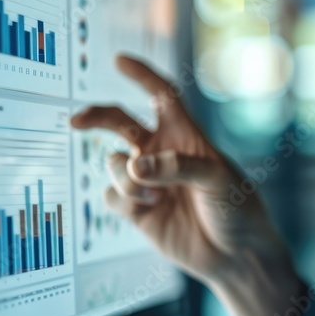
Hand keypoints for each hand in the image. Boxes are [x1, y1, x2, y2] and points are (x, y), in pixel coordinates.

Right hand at [71, 55, 300, 315]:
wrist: (235, 255)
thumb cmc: (238, 209)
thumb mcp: (218, 179)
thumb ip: (176, 167)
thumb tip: (133, 165)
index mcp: (186, 136)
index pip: (162, 96)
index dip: (142, 76)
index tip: (119, 60)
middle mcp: (162, 154)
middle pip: (120, 122)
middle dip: (97, 117)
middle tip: (77, 121)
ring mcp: (148, 182)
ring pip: (113, 163)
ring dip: (125, 177)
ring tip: (152, 196)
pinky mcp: (138, 210)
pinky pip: (111, 195)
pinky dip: (123, 199)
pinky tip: (148, 208)